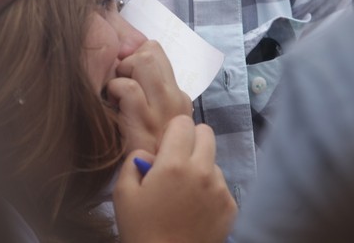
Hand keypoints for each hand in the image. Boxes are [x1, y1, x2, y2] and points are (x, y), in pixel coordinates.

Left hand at [107, 40, 192, 153]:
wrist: (155, 190)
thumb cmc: (149, 156)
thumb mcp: (157, 124)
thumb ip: (150, 96)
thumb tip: (129, 65)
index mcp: (178, 97)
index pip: (157, 53)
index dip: (134, 58)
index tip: (124, 77)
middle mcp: (175, 98)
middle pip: (151, 50)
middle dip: (127, 59)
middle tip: (120, 83)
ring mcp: (162, 109)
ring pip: (143, 60)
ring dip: (122, 72)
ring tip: (117, 94)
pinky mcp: (144, 122)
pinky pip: (129, 88)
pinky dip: (115, 90)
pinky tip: (113, 106)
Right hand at [113, 115, 236, 242]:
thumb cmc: (141, 230)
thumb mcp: (123, 194)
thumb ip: (133, 161)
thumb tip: (149, 152)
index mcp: (173, 164)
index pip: (183, 123)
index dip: (172, 132)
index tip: (164, 148)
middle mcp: (202, 171)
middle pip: (206, 133)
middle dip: (191, 140)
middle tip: (177, 161)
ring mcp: (220, 189)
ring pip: (214, 160)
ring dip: (201, 167)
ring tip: (185, 191)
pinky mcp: (230, 206)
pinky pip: (222, 184)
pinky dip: (210, 189)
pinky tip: (195, 208)